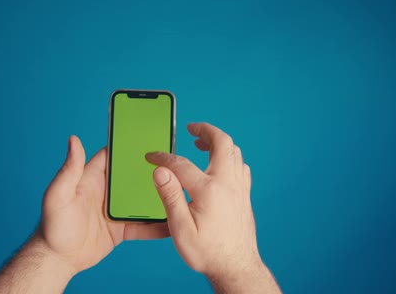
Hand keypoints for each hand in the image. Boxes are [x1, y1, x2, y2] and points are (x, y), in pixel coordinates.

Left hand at [0, 136, 168, 292]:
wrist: (57, 260)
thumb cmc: (53, 226)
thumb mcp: (58, 195)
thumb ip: (69, 170)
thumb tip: (74, 139)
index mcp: (92, 178)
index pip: (113, 156)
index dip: (129, 146)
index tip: (150, 138)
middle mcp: (106, 191)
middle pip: (132, 176)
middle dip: (151, 171)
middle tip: (176, 166)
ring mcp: (115, 210)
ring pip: (141, 200)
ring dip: (157, 197)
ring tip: (181, 192)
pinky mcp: (121, 229)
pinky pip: (143, 225)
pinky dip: (157, 225)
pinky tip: (174, 223)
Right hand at [146, 123, 279, 292]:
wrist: (235, 267)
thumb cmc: (207, 252)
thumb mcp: (180, 229)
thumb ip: (170, 196)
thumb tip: (161, 171)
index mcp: (209, 190)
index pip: (181, 164)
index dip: (163, 157)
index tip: (151, 156)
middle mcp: (227, 184)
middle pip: (222, 143)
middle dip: (206, 130)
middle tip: (191, 128)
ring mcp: (239, 188)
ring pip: (234, 152)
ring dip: (218, 142)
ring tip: (201, 142)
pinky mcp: (244, 195)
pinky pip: (241, 166)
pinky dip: (229, 156)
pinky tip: (219, 164)